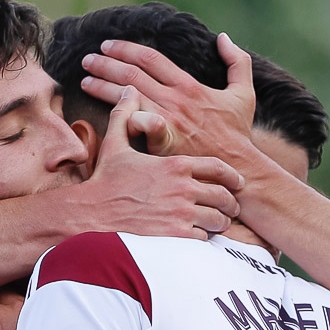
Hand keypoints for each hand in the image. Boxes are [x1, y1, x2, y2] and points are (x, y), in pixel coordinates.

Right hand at [73, 86, 242, 240]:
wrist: (91, 212)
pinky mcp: (175, 235)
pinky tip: (199, 237)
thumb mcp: (115, 144)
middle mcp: (183, 188)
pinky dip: (204, 238)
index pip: (216, 168)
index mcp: (175, 164)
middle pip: (223, 196)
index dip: (231, 176)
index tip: (238, 181)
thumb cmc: (104, 180)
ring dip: (219, 222)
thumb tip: (129, 91)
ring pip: (217, 219)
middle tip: (231, 208)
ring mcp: (181, 213)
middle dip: (229, 203)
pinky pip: (203, 238)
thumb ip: (126, 115)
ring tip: (217, 224)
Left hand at [81, 34, 255, 161]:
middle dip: (106, 64)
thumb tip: (224, 38)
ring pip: (127, 97)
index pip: (150, 58)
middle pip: (132, 74)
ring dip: (103, 86)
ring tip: (85, 81)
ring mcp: (168, 120)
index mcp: (189, 85)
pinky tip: (103, 112)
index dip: (126, 49)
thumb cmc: (238, 133)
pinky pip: (138, 126)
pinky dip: (122, 116)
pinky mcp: (163, 142)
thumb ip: (237, 62)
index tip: (108, 46)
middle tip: (88, 60)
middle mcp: (175, 99)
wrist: (237, 166)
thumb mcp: (244, 93)